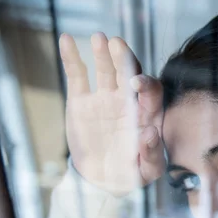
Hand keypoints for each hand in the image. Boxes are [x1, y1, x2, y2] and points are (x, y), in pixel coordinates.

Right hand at [60, 32, 164, 194]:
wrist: (101, 179)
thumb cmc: (130, 174)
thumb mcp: (145, 171)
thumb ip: (151, 155)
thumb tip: (151, 133)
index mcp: (147, 115)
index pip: (151, 92)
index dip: (146, 85)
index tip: (136, 83)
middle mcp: (128, 101)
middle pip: (130, 73)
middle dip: (125, 58)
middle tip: (117, 45)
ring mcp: (104, 98)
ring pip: (106, 70)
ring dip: (103, 53)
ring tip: (99, 38)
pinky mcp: (81, 101)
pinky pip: (77, 75)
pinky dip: (71, 58)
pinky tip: (66, 40)